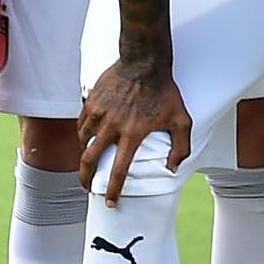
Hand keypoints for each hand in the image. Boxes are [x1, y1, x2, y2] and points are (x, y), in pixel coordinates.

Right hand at [79, 60, 190, 205]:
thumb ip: (181, 147)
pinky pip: (81, 124)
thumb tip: (172, 168)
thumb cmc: (165, 91)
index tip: (110, 202)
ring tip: (89, 160)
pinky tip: (88, 137)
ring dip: (85, 154)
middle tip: (86, 187)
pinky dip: (83, 134)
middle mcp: (112, 126)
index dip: (113, 190)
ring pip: (83, 141)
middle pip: (89, 160)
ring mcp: (98, 113)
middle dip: (85, 178)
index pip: (119, 171)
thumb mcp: (182, 119)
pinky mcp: (91, 101)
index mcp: (133, 134)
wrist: (145, 60)